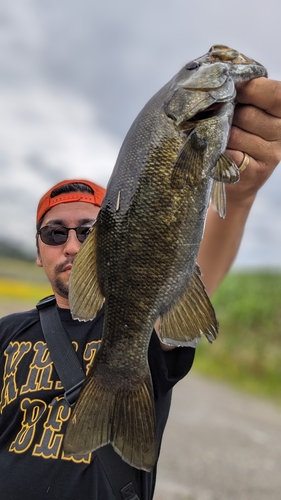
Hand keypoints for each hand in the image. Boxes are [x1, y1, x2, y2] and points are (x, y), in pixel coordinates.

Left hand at [226, 77, 280, 202]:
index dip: (250, 89)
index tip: (231, 88)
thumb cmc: (235, 134)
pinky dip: (219, 152)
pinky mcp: (256, 173)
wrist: (231, 177)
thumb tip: (227, 72)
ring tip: (219, 138)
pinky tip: (219, 153)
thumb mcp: (245, 107)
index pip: (275, 94)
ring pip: (236, 135)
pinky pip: (231, 155)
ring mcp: (272, 154)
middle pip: (249, 115)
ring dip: (220, 135)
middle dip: (228, 115)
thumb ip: (243, 90)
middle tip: (220, 119)